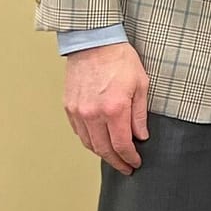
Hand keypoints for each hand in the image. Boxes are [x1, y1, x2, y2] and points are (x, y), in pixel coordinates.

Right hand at [64, 42, 149, 173]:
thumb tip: (140, 136)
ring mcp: (79, 111)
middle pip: (103, 149)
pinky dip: (89, 140)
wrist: (94, 42)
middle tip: (125, 167)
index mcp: (114, 109)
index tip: (135, 163)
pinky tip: (98, 141)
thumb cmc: (120, 59)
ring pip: (89, 143)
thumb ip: (139, 115)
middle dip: (116, 162)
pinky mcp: (69, 107)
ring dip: (102, 153)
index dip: (130, 158)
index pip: (122, 145)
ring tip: (113, 157)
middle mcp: (93, 114)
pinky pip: (79, 132)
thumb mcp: (141, 85)